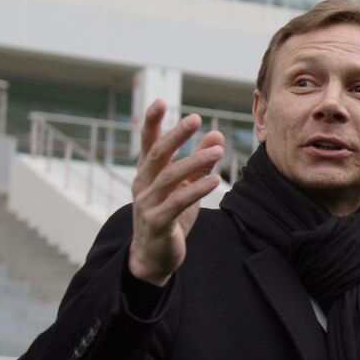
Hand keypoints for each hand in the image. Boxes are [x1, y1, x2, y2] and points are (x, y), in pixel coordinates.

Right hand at [127, 99, 224, 286]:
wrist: (153, 258)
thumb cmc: (169, 217)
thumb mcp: (185, 187)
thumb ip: (199, 163)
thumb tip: (216, 134)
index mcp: (147, 174)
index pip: (148, 143)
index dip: (152, 122)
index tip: (161, 101)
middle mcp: (142, 185)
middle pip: (157, 154)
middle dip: (176, 135)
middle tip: (195, 118)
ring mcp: (147, 204)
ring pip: (170, 177)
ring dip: (195, 162)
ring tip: (217, 151)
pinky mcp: (157, 223)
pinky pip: (177, 202)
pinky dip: (196, 189)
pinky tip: (215, 180)